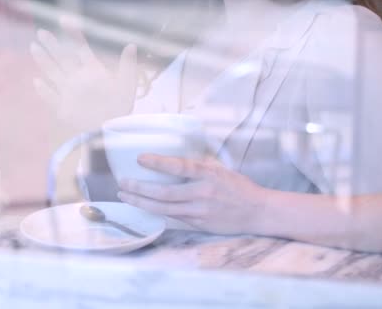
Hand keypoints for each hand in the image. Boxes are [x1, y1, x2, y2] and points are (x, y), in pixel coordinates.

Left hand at [31, 16, 138, 128]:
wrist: (106, 134)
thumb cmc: (120, 110)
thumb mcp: (128, 86)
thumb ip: (128, 65)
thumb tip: (131, 44)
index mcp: (93, 71)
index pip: (81, 47)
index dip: (73, 33)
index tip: (63, 20)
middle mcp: (77, 78)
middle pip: (61, 57)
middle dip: (50, 43)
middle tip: (40, 32)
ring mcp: (66, 93)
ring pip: (51, 72)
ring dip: (42, 60)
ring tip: (32, 47)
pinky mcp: (61, 108)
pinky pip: (49, 95)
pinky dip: (42, 88)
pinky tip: (36, 81)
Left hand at [118, 154, 266, 234]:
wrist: (259, 212)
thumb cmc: (239, 187)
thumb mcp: (220, 169)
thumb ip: (198, 165)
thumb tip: (174, 157)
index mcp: (208, 174)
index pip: (179, 167)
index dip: (158, 163)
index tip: (140, 158)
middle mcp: (202, 193)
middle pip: (164, 193)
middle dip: (139, 188)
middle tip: (122, 183)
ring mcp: (200, 211)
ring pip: (164, 209)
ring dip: (141, 202)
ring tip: (125, 195)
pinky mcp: (199, 224)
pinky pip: (173, 217)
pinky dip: (156, 212)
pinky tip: (143, 207)